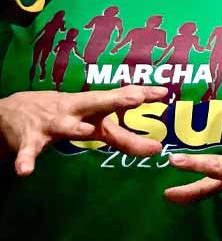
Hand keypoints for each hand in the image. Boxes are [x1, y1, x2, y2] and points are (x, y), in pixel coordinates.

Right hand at [0, 86, 167, 175]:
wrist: (15, 110)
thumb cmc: (66, 114)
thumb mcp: (95, 123)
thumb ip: (125, 137)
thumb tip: (158, 149)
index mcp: (93, 107)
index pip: (121, 98)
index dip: (143, 94)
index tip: (164, 92)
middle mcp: (76, 110)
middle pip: (98, 102)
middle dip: (117, 100)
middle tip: (136, 98)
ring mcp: (53, 123)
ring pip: (65, 125)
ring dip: (75, 127)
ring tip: (85, 130)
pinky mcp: (30, 139)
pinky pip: (29, 151)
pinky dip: (26, 160)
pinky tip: (25, 171)